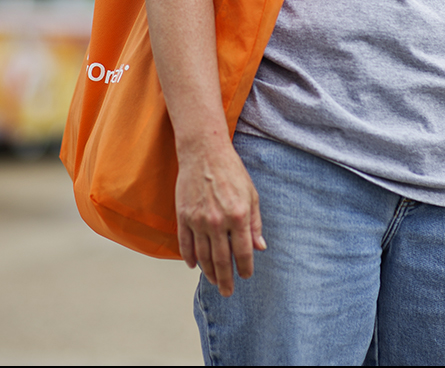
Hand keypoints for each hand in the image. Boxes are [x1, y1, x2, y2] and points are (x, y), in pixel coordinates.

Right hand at [175, 139, 265, 296]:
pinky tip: (194, 265)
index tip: (246, 276)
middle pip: (221, 260)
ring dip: (209, 272)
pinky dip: (189, 257)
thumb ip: (255, 222)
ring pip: (203, 256)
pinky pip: (185, 244)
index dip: (245, 268)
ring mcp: (198, 220)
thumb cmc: (232, 171)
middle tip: (228, 292)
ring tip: (214, 281)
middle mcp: (218, 220)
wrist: (204, 151)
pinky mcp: (183, 216)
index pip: (243, 252)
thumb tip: (260, 248)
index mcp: (238, 215)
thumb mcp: (251, 194)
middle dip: (226, 279)